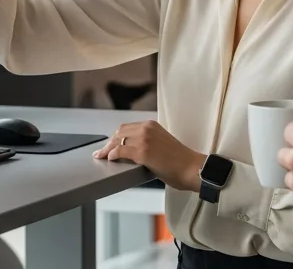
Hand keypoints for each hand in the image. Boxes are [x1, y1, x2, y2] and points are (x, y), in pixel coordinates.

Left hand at [92, 121, 206, 192]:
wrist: (191, 168)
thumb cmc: (180, 161)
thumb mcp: (162, 143)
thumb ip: (148, 143)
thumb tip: (131, 152)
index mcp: (152, 125)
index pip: (126, 128)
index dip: (115, 137)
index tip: (109, 144)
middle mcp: (146, 128)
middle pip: (119, 133)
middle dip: (109, 143)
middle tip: (101, 152)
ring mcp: (144, 139)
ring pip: (118, 141)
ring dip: (107, 150)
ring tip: (101, 157)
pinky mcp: (142, 152)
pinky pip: (121, 152)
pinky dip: (112, 155)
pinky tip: (110, 159)